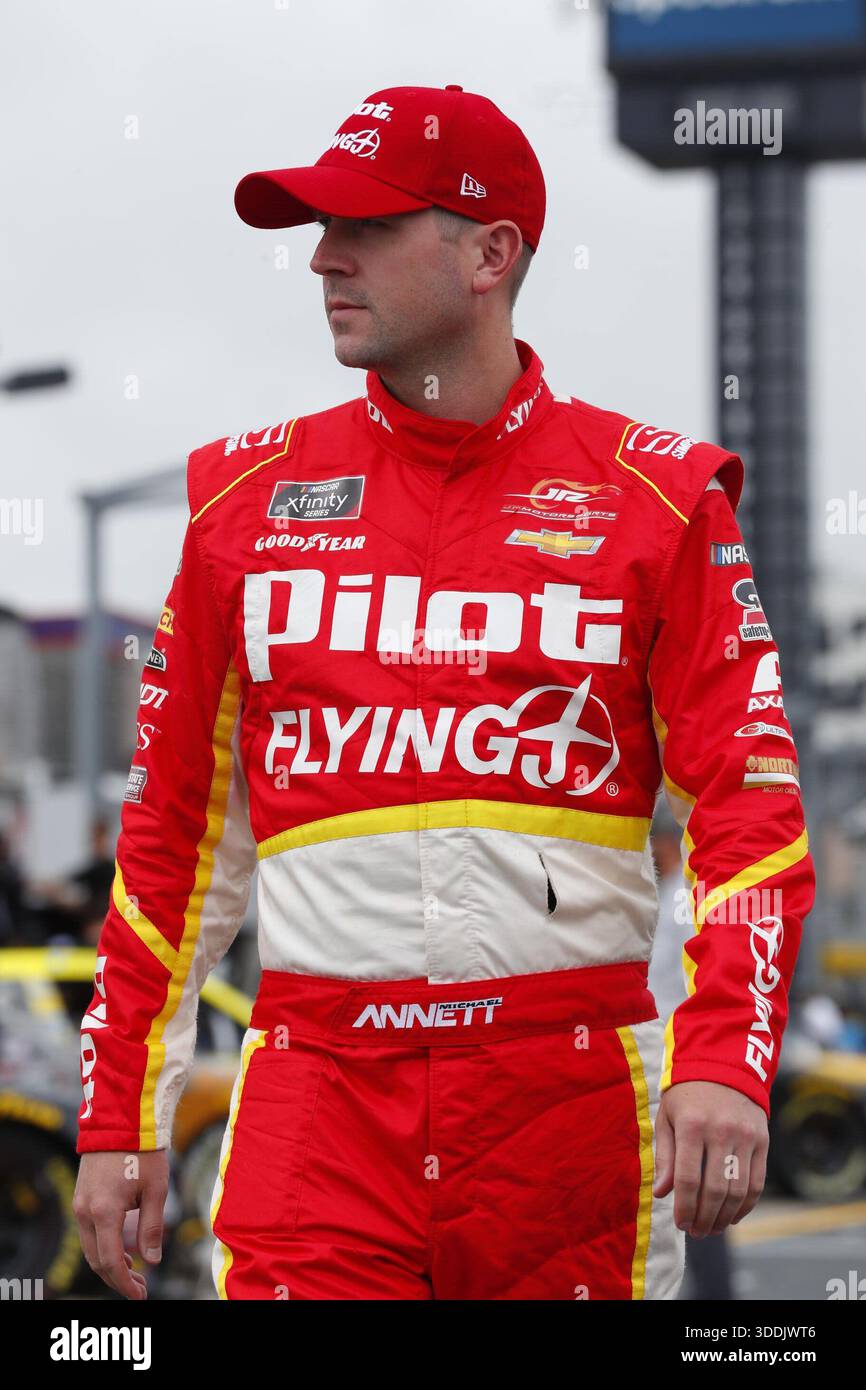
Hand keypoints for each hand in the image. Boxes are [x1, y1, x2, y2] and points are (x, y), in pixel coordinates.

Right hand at [73, 1149, 169, 1299]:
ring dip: (110, 1264)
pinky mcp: (81, 1196)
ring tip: (134, 1274)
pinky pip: (89, 1231)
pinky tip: (123, 1250)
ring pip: (91, 1247)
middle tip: (141, 1289)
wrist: (121, 1119)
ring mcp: (80, 1204)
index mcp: (105, 1212)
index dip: (124, 1285)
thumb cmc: (143, 1151)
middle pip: (97, 1260)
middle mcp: (86, 1211)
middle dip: (117, 1279)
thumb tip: (152, 1260)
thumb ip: (153, 1227)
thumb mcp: (156, 1189)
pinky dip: (104, 1246)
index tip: (140, 1296)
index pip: (111, 1262)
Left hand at [653, 1081, 767, 1236]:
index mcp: (692, 1125)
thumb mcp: (667, 1116)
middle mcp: (721, 1130)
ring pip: (738, 1190)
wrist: (724, 1064)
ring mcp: (745, 1136)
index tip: (680, 1224)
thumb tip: (662, 1193)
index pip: (688, 1178)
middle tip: (695, 1232)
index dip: (684, 1207)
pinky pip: (757, 1182)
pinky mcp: (762, 1140)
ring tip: (711, 1228)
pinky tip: (732, 1216)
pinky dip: (746, 1205)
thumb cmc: (687, 1094)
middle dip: (704, 1217)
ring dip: (724, 1217)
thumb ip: (665, 1156)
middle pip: (715, 1189)